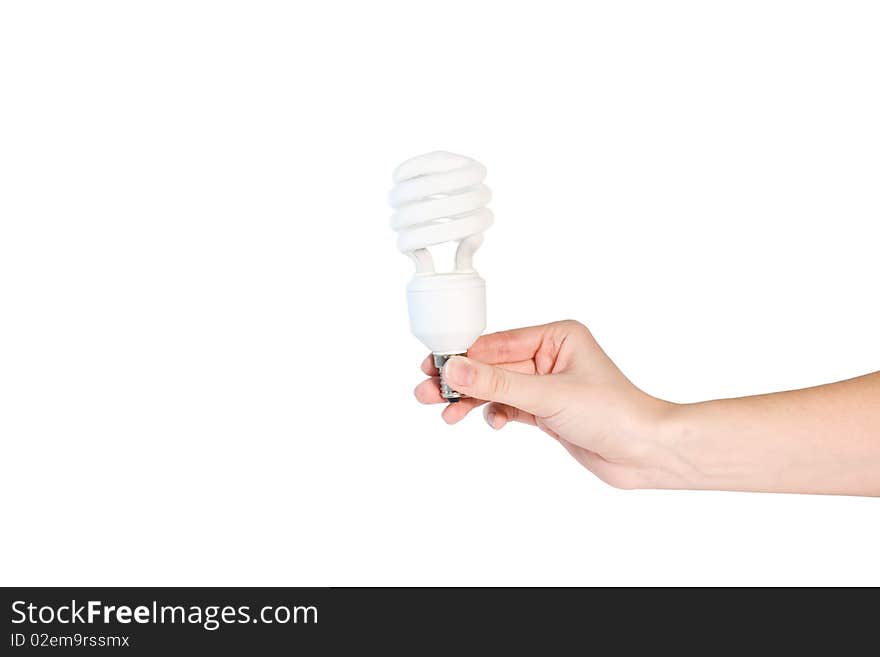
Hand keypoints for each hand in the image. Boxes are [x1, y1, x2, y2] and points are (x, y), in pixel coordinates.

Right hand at [415, 320, 686, 488]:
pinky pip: (508, 407)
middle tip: (425, 391)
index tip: (432, 366)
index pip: (497, 342)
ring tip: (446, 414)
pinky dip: (495, 414)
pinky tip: (492, 423)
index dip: (462, 356)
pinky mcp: (546, 411)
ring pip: (496, 388)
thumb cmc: (614, 413)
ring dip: (471, 400)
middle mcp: (550, 356)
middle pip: (491, 366)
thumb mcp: (549, 396)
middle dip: (460, 381)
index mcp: (556, 336)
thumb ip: (498, 383)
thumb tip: (454, 369)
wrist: (646, 453)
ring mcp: (547, 385)